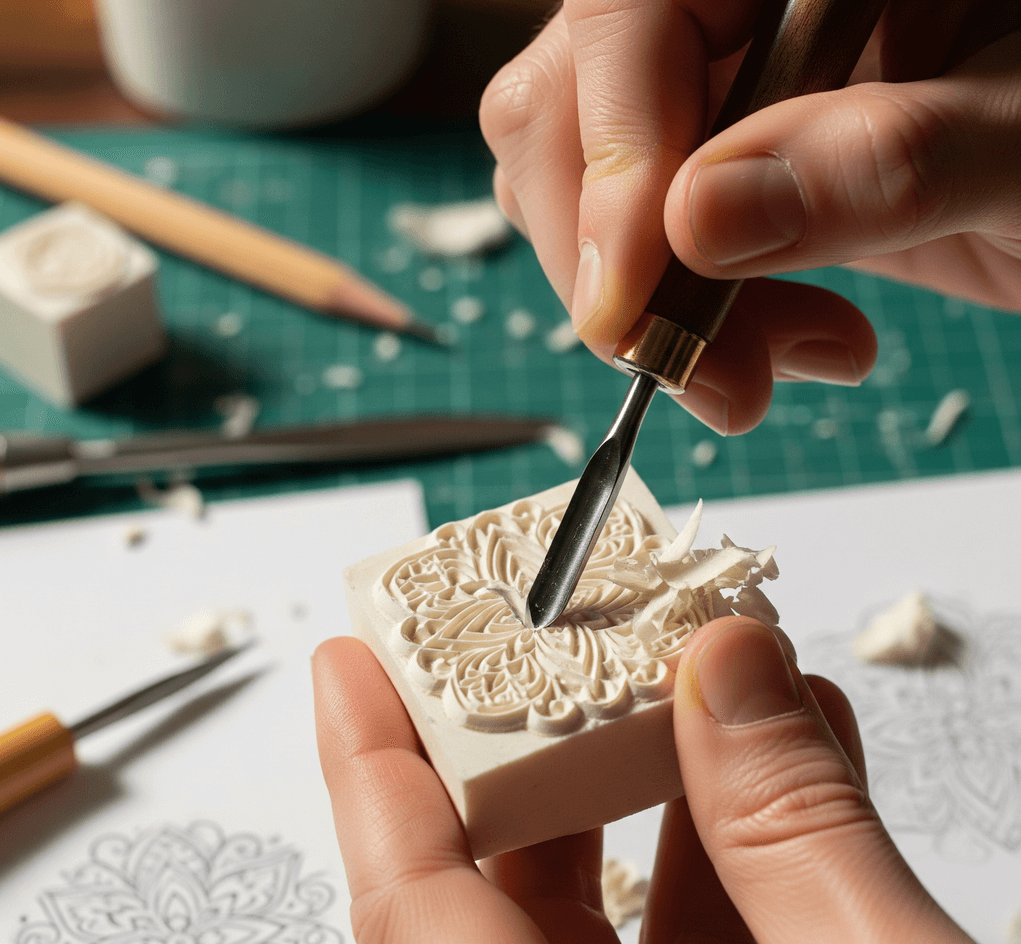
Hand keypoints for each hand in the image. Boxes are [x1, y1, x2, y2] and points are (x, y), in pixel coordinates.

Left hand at [311, 617, 973, 942]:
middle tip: (553, 644)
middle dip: (540, 751)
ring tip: (699, 674)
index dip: (368, 776)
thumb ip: (799, 829)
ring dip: (662, 784)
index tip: (346, 664)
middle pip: (507, 903)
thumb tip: (727, 664)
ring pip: (619, 921)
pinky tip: (795, 759)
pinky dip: (745, 849)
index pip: (410, 916)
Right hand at [479, 0, 1020, 434]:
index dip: (612, 149)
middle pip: (576, 101)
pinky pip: (643, 237)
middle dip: (615, 256)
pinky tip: (782, 343)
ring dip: (650, 303)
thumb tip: (701, 215)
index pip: (635, 13)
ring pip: (590, 181)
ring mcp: (734, 88)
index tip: (628, 298)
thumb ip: (888, 161)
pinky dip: (683, 315)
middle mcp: (754, 7)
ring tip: (758, 370)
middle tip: (688, 363)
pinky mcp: (731, 167)